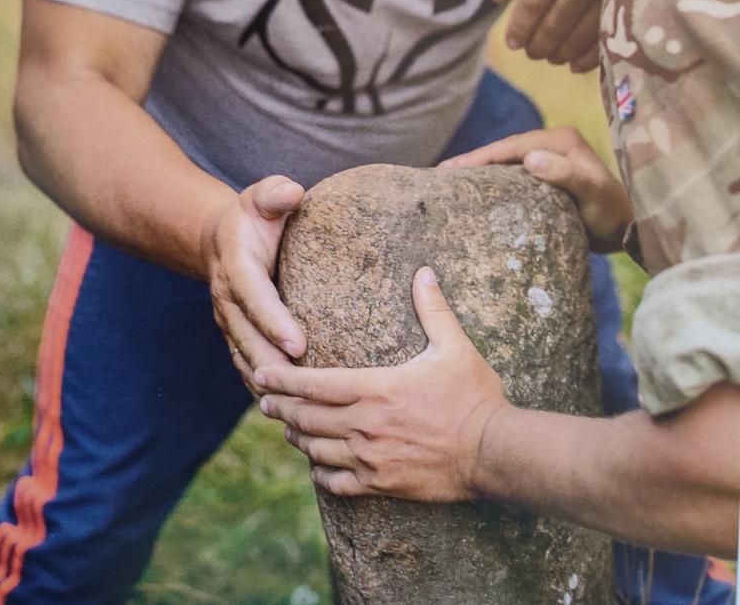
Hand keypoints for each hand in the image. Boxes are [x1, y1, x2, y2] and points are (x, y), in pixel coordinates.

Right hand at [204, 175, 305, 395]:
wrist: (222, 238)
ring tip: (299, 410)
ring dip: (269, 385)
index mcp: (236, 267)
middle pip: (249, 339)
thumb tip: (292, 190)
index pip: (256, 299)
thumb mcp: (261, 197)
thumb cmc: (253, 216)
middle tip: (306, 387)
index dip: (275, 323)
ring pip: (246, 360)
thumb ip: (274, 193)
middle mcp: (227, 301)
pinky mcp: (236, 337)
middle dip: (275, 365)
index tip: (298, 345)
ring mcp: (229, 323)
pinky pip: (247, 367)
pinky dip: (263, 389)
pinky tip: (289, 411)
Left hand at [256, 266, 508, 499]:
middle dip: (280, 407)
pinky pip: (337, 483)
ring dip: (297, 437)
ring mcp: (371, 458)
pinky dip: (321, 474)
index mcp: (376, 389)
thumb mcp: (454, 347)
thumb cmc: (474, 396)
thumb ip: (433, 309)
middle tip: (264, 400)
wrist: (493, 453)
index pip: (314, 383)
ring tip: (287, 428)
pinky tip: (316, 467)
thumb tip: (425, 272)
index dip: (283, 379)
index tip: (262, 374)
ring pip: (316, 450)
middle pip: (306, 417)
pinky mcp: (381, 484)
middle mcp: (365, 425)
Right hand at [441, 127, 632, 252]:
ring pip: (509, 161)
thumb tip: (531, 159)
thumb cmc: (612, 212)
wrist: (630, 230)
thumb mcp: (591, 192)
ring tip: (453, 181)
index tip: (452, 169)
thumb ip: (566, 173)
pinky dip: (496, 178)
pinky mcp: (551, 174)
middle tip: (442, 175)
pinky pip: (517, 173)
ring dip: (483, 169)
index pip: (512, 146)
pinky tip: (480, 189)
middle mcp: (555, 142)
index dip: (480, 156)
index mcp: (561, 139)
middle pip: (505, 150)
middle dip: (474, 161)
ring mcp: (552, 158)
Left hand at [493, 0, 611, 72]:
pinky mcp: (636, 3)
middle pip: (555, 21)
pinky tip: (574, 64)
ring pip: (579, 34)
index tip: (512, 44)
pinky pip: (605, 40)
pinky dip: (586, 58)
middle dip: (539, 44)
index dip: (520, 26)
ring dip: (561, 53)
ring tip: (552, 57)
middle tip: (533, 53)